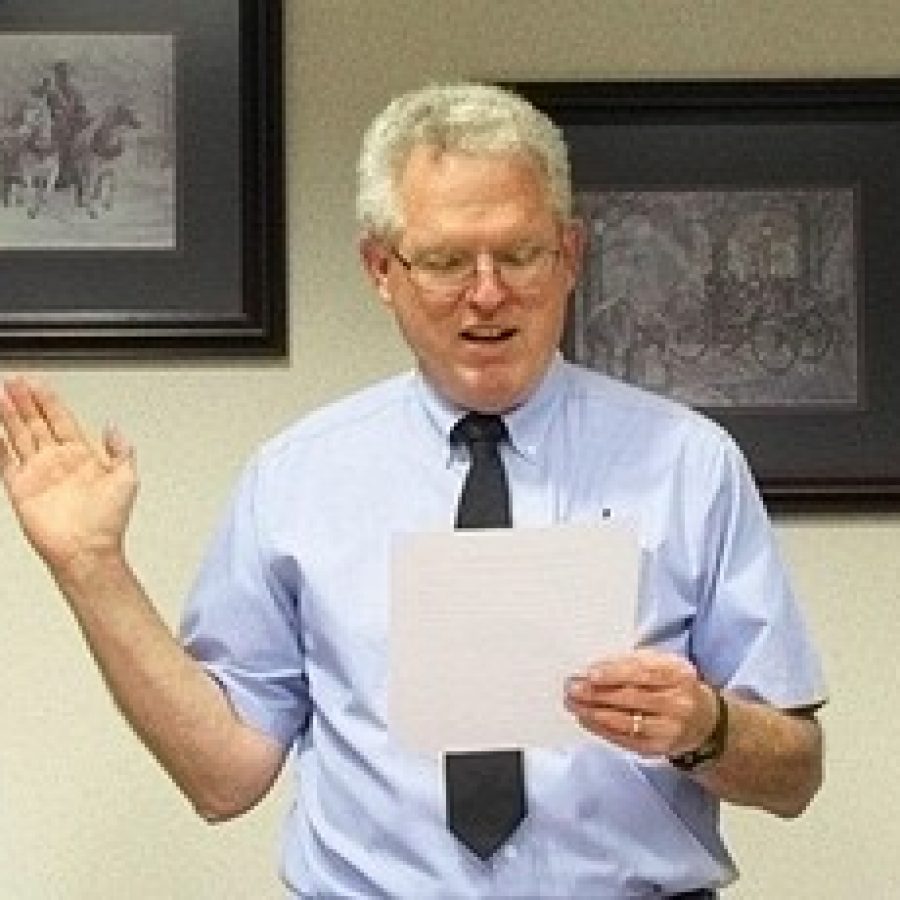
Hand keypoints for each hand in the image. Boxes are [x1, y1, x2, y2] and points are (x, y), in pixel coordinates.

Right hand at [0, 376, 136, 571]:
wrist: (87, 550)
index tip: (39, 383)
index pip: (61, 419)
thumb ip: (121, 450)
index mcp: (82, 456)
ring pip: (19, 435)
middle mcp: (58, 461)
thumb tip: (113, 426)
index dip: (49, 400)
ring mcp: (38, 472)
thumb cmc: (108, 522)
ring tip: (0, 393)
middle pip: (36, 422)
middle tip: (13, 380)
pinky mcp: (21, 488)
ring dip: (9, 414)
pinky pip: (5, 460)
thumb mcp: (126, 479)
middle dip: (25, 400)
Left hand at [564, 648, 718, 757]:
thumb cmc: (674, 685)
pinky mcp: (657, 748)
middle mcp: (677, 703)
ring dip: (593, 712)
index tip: (590, 673)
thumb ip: (632, 663)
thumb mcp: (662, 665)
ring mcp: (668, 729)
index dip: (615, 673)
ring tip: (572, 703)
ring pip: (625, 721)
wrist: (704, 721)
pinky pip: (624, 739)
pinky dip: (600, 729)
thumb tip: (593, 668)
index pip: (643, 673)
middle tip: (572, 688)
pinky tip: (585, 718)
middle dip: (597, 693)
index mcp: (678, 675)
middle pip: (632, 698)